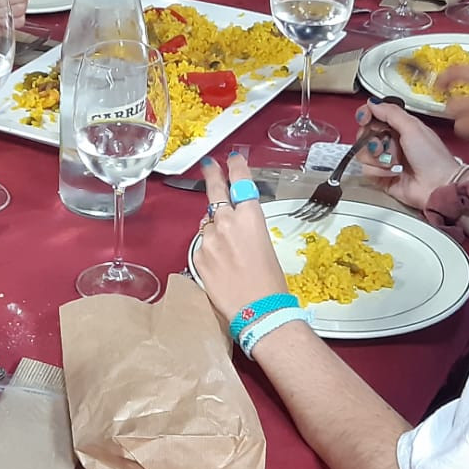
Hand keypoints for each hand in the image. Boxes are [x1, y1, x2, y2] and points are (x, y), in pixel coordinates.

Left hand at [189, 150, 289, 322]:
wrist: (259, 310)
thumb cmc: (270, 282)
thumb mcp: (265, 244)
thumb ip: (246, 227)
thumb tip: (233, 223)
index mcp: (249, 217)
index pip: (240, 181)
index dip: (236, 167)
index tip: (232, 158)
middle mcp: (226, 222)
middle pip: (215, 192)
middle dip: (212, 175)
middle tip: (209, 165)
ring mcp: (208, 239)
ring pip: (207, 223)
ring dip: (213, 227)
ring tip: (227, 246)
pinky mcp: (197, 256)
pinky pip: (202, 245)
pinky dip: (209, 249)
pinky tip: (221, 265)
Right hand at [351, 100, 458, 211]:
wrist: (437, 185)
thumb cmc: (432, 156)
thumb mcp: (413, 127)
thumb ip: (391, 112)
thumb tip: (372, 102)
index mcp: (399, 127)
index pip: (373, 116)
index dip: (365, 115)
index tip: (365, 118)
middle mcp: (390, 142)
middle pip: (364, 134)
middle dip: (371, 139)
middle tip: (382, 145)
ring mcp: (384, 160)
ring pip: (362, 152)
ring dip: (377, 157)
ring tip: (392, 162)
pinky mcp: (380, 177)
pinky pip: (366, 170)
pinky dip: (379, 171)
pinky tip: (393, 173)